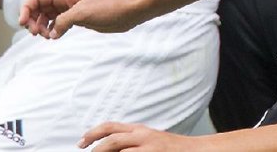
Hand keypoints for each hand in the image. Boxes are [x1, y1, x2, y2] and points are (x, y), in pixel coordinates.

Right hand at [19, 0, 143, 38]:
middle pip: (38, 7)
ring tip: (47, 37)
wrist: (128, 11)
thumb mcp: (83, 13)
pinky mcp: (77, 18)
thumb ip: (63, 21)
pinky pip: (57, 23)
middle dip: (32, 20)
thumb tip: (51, 33)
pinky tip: (54, 37)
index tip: (24, 24)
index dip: (26, 8)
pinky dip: (52, 30)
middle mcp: (65, 0)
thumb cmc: (108, 8)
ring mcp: (70, 9)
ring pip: (46, 16)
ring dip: (41, 26)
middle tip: (37, 34)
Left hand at [78, 121, 194, 149]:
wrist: (195, 150)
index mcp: (138, 130)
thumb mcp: (149, 140)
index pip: (111, 127)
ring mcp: (149, 146)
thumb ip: (132, 141)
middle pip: (112, 137)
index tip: (81, 142)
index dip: (94, 132)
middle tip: (82, 149)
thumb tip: (111, 147)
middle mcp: (142, 135)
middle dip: (94, 146)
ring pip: (119, 147)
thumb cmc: (169, 149)